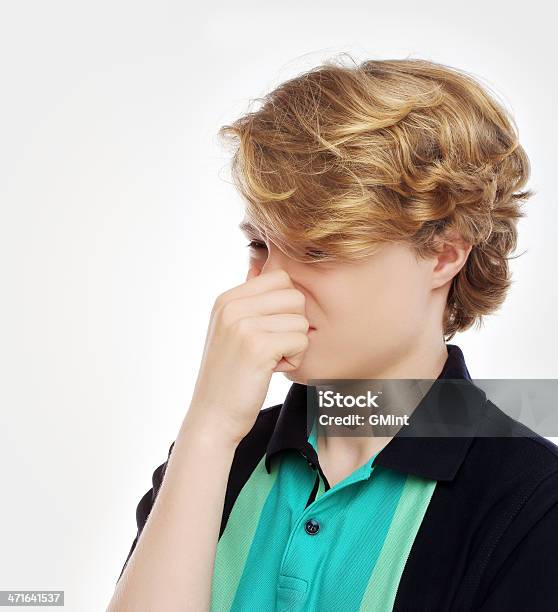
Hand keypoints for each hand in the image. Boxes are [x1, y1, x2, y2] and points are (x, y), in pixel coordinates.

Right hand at [184, 268, 310, 444]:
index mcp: (226, 299)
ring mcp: (243, 324)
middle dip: (293, 324)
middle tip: (273, 347)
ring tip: (271, 360)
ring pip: (300, 319)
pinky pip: (301, 340)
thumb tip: (260, 267)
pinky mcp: (257, 346)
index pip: (279, 277)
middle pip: (295, 295)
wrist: (213, 416)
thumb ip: (248, 301)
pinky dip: (294, 359)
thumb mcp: (229, 330)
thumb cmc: (229, 376)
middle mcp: (232, 306)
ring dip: (295, 344)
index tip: (269, 330)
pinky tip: (273, 370)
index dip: (285, 306)